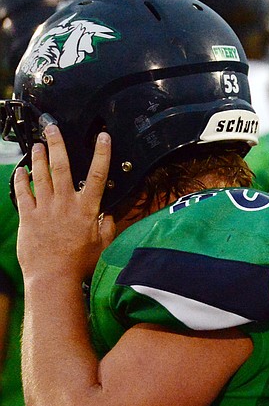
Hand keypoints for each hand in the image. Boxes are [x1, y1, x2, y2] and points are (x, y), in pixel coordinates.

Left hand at [12, 123, 114, 284]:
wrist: (53, 277)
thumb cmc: (80, 264)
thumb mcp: (102, 245)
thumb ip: (107, 226)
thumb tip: (110, 215)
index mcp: (87, 209)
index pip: (96, 175)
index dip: (101, 154)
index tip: (102, 137)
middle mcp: (65, 203)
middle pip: (62, 167)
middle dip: (58, 144)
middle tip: (53, 128)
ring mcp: (45, 208)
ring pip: (41, 176)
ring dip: (40, 157)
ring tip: (39, 144)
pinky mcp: (28, 217)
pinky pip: (23, 193)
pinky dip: (21, 180)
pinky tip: (21, 171)